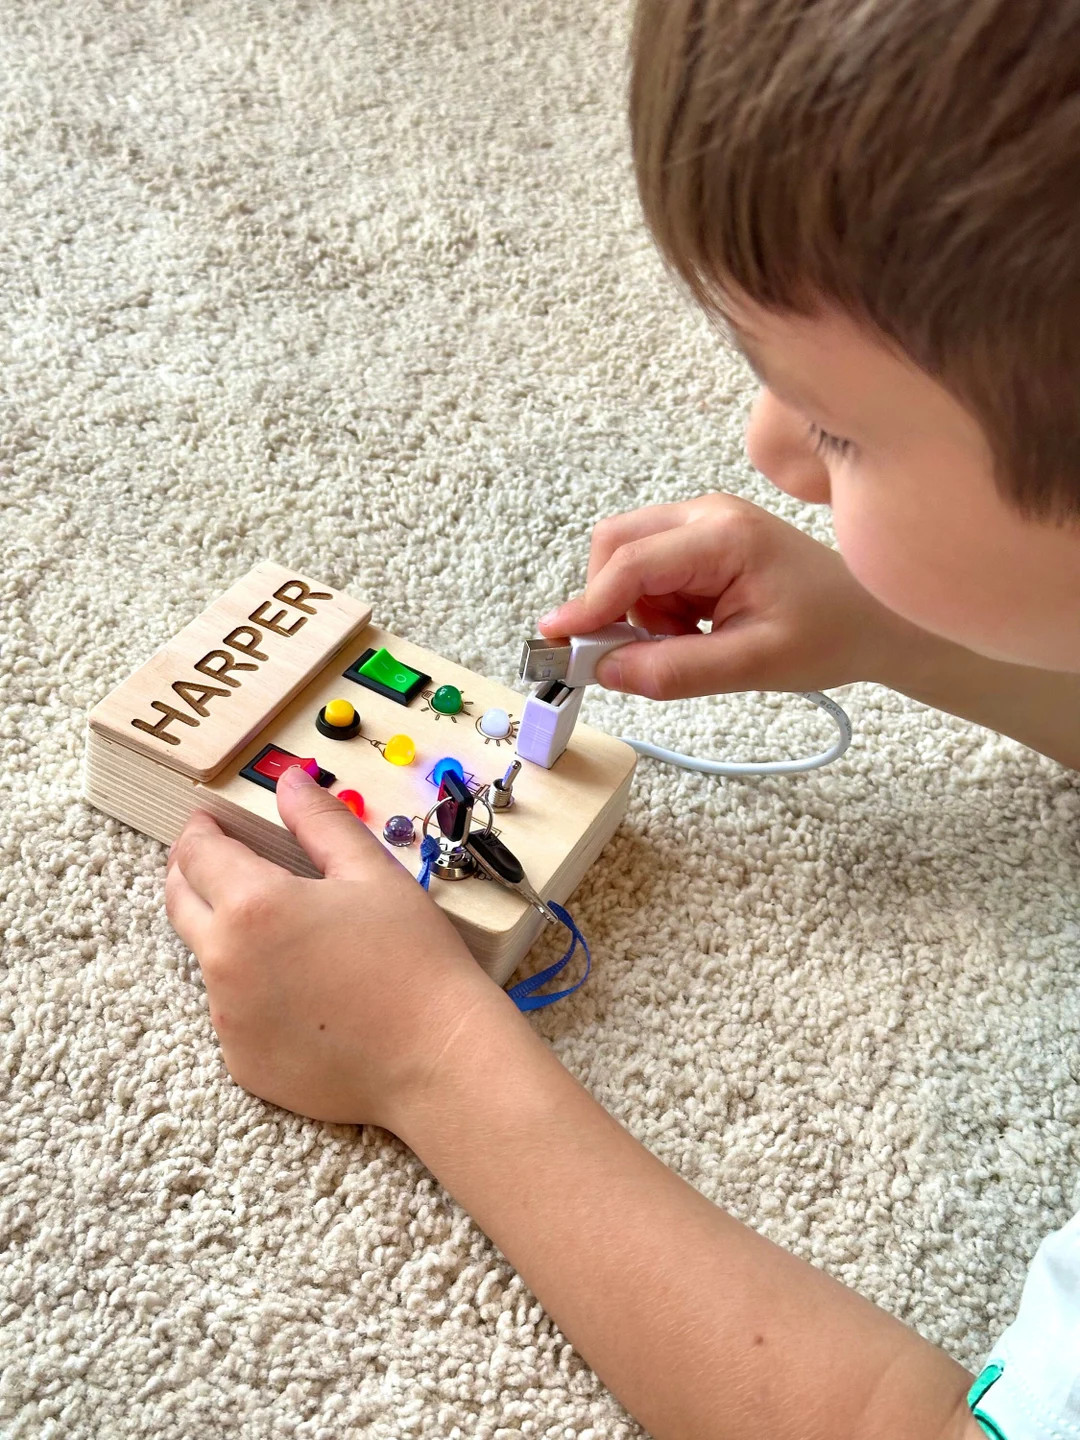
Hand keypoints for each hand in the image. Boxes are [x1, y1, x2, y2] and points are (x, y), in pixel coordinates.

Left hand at [165, 764, 516, 1129]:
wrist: (436, 1057)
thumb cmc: (412, 959)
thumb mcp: (371, 873)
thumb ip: (320, 821)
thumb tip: (288, 782)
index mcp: (252, 905)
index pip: (198, 853)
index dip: (200, 831)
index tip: (210, 823)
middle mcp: (224, 962)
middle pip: (180, 903)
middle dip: (191, 874)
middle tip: (219, 862)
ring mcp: (228, 1018)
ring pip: (208, 960)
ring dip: (228, 936)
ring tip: (283, 934)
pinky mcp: (242, 1061)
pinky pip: (234, 1013)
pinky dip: (253, 993)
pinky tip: (303, 992)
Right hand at [540, 493, 917, 698]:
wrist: (875, 620)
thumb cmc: (830, 634)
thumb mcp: (753, 665)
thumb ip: (676, 671)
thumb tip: (606, 671)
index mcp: (724, 535)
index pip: (631, 564)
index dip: (588, 604)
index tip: (556, 641)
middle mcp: (707, 514)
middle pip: (616, 545)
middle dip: (609, 602)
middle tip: (633, 654)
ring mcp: (703, 522)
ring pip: (627, 559)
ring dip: (637, 609)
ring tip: (690, 642)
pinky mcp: (702, 539)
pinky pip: (649, 570)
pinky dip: (654, 607)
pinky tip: (696, 629)